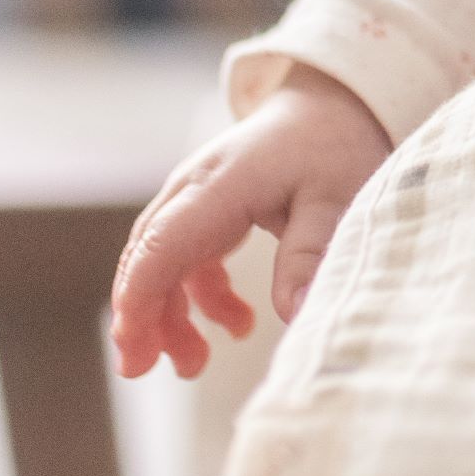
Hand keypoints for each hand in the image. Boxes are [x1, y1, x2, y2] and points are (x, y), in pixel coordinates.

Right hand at [110, 65, 391, 378]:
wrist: (335, 105)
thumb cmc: (336, 145)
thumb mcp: (339, 196)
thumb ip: (310, 251)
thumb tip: (293, 313)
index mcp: (220, 184)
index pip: (162, 245)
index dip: (141, 300)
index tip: (135, 348)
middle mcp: (195, 190)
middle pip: (149, 257)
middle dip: (142, 317)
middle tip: (147, 370)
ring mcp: (197, 200)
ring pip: (163, 263)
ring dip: (171, 314)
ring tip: (195, 363)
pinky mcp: (210, 212)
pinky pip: (188, 260)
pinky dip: (201, 297)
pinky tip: (237, 324)